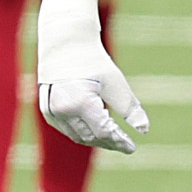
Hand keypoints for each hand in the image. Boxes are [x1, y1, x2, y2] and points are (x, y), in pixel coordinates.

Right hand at [36, 0, 145, 153]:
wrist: (65, 44)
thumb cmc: (94, 61)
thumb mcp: (116, 83)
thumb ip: (130, 109)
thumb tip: (144, 130)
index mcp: (79, 102)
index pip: (103, 131)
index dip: (119, 141)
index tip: (132, 147)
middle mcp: (61, 109)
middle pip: (90, 136)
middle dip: (109, 142)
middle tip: (126, 145)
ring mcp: (50, 111)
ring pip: (77, 135)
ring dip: (96, 140)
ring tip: (114, 140)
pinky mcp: (47, 110)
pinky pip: (67, 129)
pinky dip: (83, 133)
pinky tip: (97, 133)